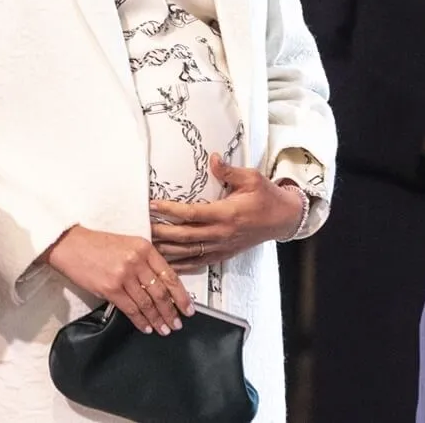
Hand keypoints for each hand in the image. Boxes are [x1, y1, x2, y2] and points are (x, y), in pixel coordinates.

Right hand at [42, 226, 193, 334]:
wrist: (72, 245)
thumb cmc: (99, 245)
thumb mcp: (129, 245)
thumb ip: (146, 261)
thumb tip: (161, 285)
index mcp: (145, 249)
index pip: (170, 275)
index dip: (181, 295)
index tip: (188, 308)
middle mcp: (137, 261)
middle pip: (160, 291)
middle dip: (171, 311)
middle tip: (177, 324)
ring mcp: (124, 275)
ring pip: (147, 302)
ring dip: (157, 318)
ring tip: (164, 329)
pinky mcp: (110, 288)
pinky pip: (130, 308)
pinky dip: (140, 320)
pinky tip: (146, 327)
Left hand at [150, 154, 303, 271]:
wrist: (282, 219)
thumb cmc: (266, 196)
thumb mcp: (252, 178)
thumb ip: (229, 171)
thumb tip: (212, 158)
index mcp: (226, 213)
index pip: (192, 213)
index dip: (170, 210)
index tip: (152, 205)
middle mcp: (221, 233)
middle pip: (184, 236)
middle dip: (161, 232)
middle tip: (142, 226)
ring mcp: (221, 247)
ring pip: (188, 253)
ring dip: (166, 251)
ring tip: (147, 246)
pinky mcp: (223, 255)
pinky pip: (198, 263)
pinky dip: (180, 265)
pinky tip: (166, 265)